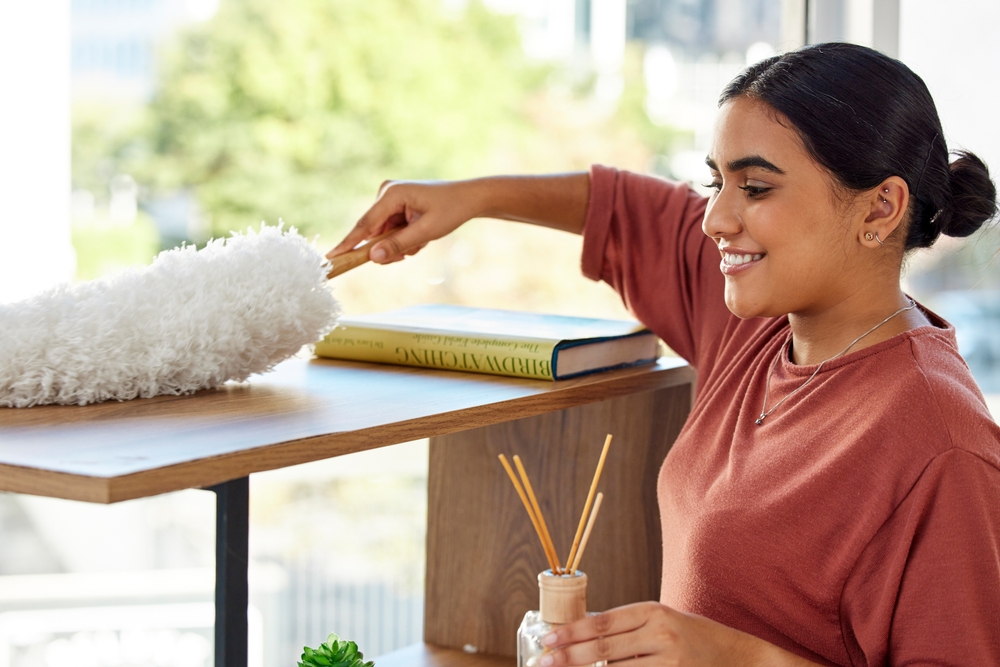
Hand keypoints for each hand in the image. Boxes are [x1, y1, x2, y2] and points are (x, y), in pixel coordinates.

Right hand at [325, 180, 482, 264]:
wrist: (468, 198)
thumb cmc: (450, 210)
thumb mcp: (426, 232)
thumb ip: (398, 245)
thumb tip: (373, 258)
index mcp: (391, 194)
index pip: (364, 225)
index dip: (348, 244)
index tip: (330, 258)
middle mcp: (386, 193)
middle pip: (373, 234)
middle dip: (390, 248)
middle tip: (411, 252)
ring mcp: (389, 199)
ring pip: (382, 236)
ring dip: (400, 244)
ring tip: (421, 241)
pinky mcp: (393, 206)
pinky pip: (390, 231)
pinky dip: (404, 239)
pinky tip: (420, 235)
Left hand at [537, 602, 820, 666]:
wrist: (742, 658)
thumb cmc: (695, 639)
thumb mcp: (663, 622)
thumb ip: (628, 628)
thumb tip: (583, 635)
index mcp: (653, 611)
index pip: (603, 621)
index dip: (572, 631)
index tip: (548, 638)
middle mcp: (661, 633)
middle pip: (603, 647)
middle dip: (569, 657)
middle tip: (544, 662)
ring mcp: (670, 661)